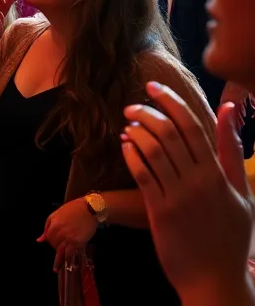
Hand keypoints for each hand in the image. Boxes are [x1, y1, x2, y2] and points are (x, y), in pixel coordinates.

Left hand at [40, 198, 98, 271]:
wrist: (89, 209)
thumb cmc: (72, 210)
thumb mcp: (55, 215)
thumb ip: (46, 227)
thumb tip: (39, 240)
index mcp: (52, 225)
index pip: (48, 238)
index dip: (51, 241)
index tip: (56, 242)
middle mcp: (59, 232)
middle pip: (54, 245)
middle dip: (57, 247)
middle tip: (62, 249)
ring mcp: (68, 238)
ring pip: (60, 252)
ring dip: (59, 260)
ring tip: (56, 269)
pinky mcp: (77, 243)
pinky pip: (69, 254)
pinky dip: (67, 260)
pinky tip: (67, 266)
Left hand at [121, 83, 254, 299]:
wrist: (215, 278)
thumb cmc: (231, 235)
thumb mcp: (241, 193)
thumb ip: (231, 151)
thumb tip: (228, 109)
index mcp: (218, 175)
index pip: (192, 127)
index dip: (170, 103)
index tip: (153, 87)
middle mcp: (199, 182)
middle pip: (169, 134)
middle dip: (147, 113)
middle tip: (132, 105)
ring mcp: (178, 196)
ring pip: (153, 151)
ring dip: (136, 132)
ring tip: (128, 124)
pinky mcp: (160, 211)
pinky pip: (142, 175)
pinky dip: (131, 154)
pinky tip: (125, 145)